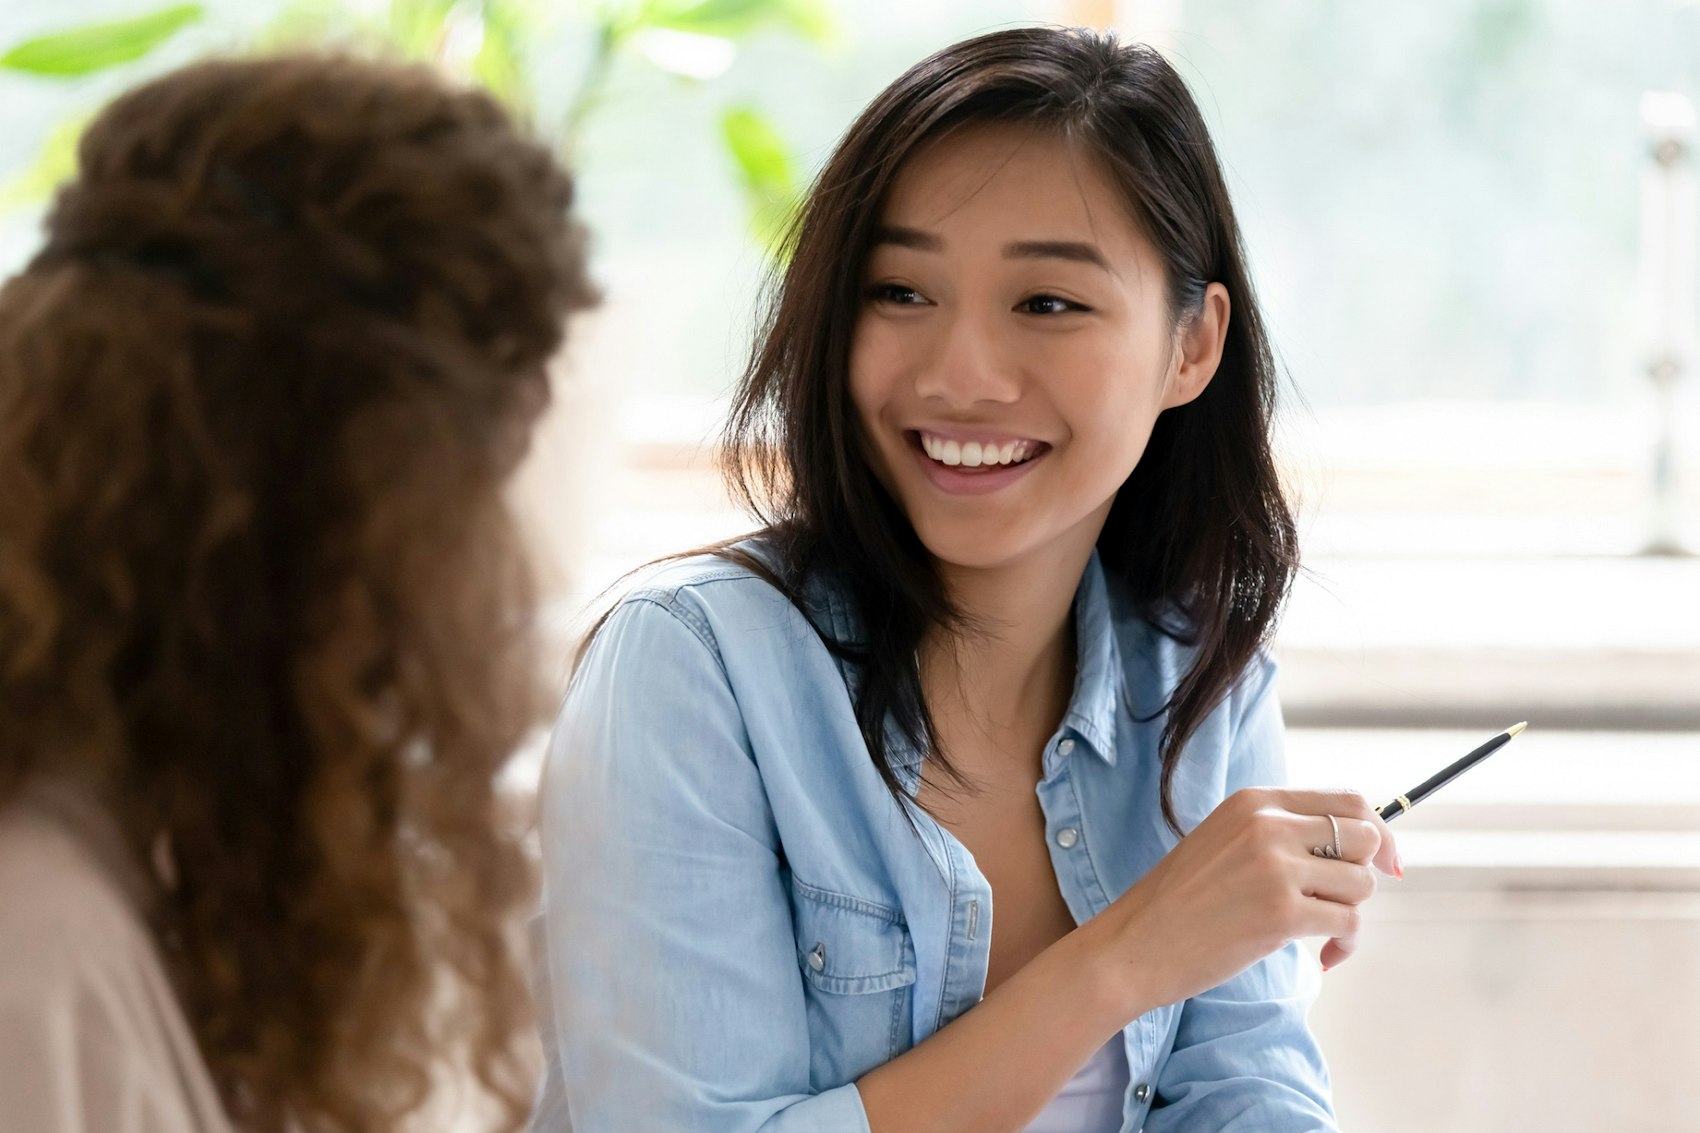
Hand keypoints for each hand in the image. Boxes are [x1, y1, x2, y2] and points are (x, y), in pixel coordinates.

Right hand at [1084, 787, 1398, 1015]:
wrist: (1134, 944)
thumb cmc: (1179, 903)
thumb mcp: (1226, 842)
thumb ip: (1280, 833)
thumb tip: (1361, 847)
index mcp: (1254, 802)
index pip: (1347, 800)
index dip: (1378, 832)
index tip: (1388, 862)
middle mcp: (1267, 826)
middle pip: (1364, 838)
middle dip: (1364, 874)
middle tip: (1341, 903)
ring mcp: (1275, 867)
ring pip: (1361, 885)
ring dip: (1348, 914)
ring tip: (1317, 932)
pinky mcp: (1282, 912)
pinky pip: (1348, 923)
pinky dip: (1343, 946)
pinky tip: (1321, 958)